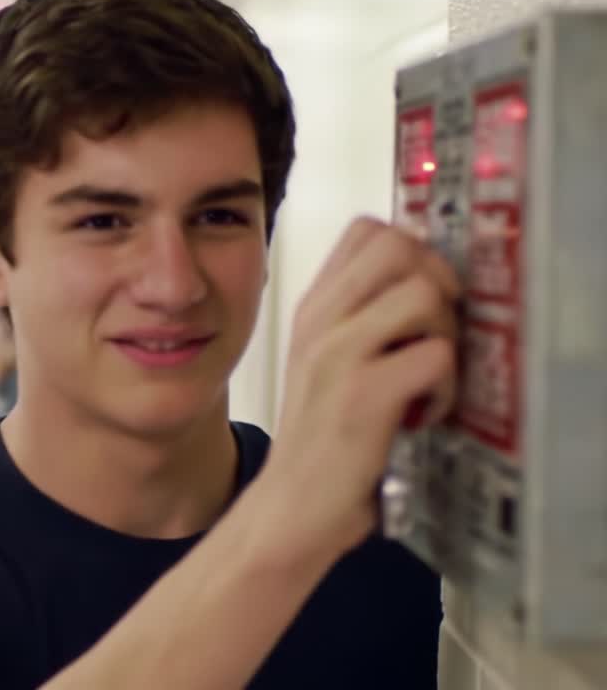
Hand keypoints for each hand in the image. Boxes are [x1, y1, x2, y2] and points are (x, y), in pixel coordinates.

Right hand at [260, 217, 460, 561]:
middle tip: (434, 329)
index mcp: (313, 309)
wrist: (290, 505)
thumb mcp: (322, 363)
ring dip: (446, 333)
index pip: (367, 231)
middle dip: (436, 280)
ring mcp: (339, 355)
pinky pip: (436, 356)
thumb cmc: (318, 440)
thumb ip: (356, 320)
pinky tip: (425, 412)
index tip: (421, 295)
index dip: (412, 251)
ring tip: (431, 374)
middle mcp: (321, 321)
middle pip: (399, 245)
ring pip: (423, 293)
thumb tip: (425, 287)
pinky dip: (447, 387)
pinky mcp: (365, 396)